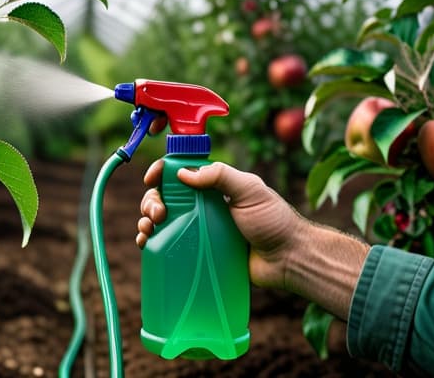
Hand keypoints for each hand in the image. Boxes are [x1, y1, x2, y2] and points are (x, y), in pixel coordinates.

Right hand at [136, 160, 308, 289]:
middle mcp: (202, 207)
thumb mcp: (250, 189)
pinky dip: (151, 242)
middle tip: (158, 213)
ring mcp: (199, 231)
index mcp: (214, 188)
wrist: (288, 259)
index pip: (180, 173)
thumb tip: (183, 173)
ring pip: (162, 221)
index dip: (162, 173)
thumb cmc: (274, 221)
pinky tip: (145, 244)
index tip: (152, 179)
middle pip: (165, 197)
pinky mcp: (198, 254)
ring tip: (148, 229)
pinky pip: (169, 245)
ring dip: (146, 220)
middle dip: (152, 201)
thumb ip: (220, 176)